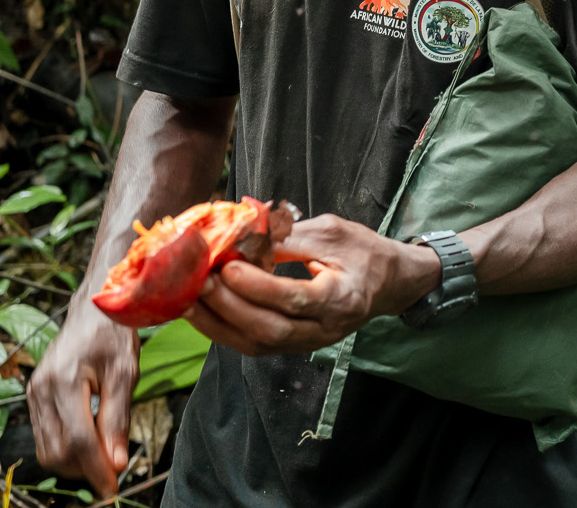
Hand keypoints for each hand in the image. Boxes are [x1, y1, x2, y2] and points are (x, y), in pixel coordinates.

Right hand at [28, 300, 137, 496]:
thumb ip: (118, 420)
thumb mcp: (125, 373)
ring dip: (74, 463)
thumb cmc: (113, 334)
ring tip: (103, 458)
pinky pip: (44, 436)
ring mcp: (33, 392)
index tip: (114, 489)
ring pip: (47, 450)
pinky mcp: (33, 395)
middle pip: (58, 451)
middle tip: (113, 472)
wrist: (93, 307)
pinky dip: (64, 449)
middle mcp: (42, 389)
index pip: (78, 441)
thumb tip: (117, 464)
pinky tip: (88, 443)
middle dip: (85, 469)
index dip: (96, 470)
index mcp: (64, 380)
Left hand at [185, 214, 441, 355]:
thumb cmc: (362, 251)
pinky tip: (203, 312)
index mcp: (343, 297)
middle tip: (199, 282)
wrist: (388, 283)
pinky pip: (255, 344)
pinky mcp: (295, 345)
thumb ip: (289, 239)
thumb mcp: (332, 232)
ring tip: (189, 300)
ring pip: (259, 344)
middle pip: (272, 330)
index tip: (228, 267)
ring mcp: (310, 342)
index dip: (258, 287)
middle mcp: (326, 328)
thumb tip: (242, 236)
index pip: (296, 299)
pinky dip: (225, 330)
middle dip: (230, 308)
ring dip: (219, 324)